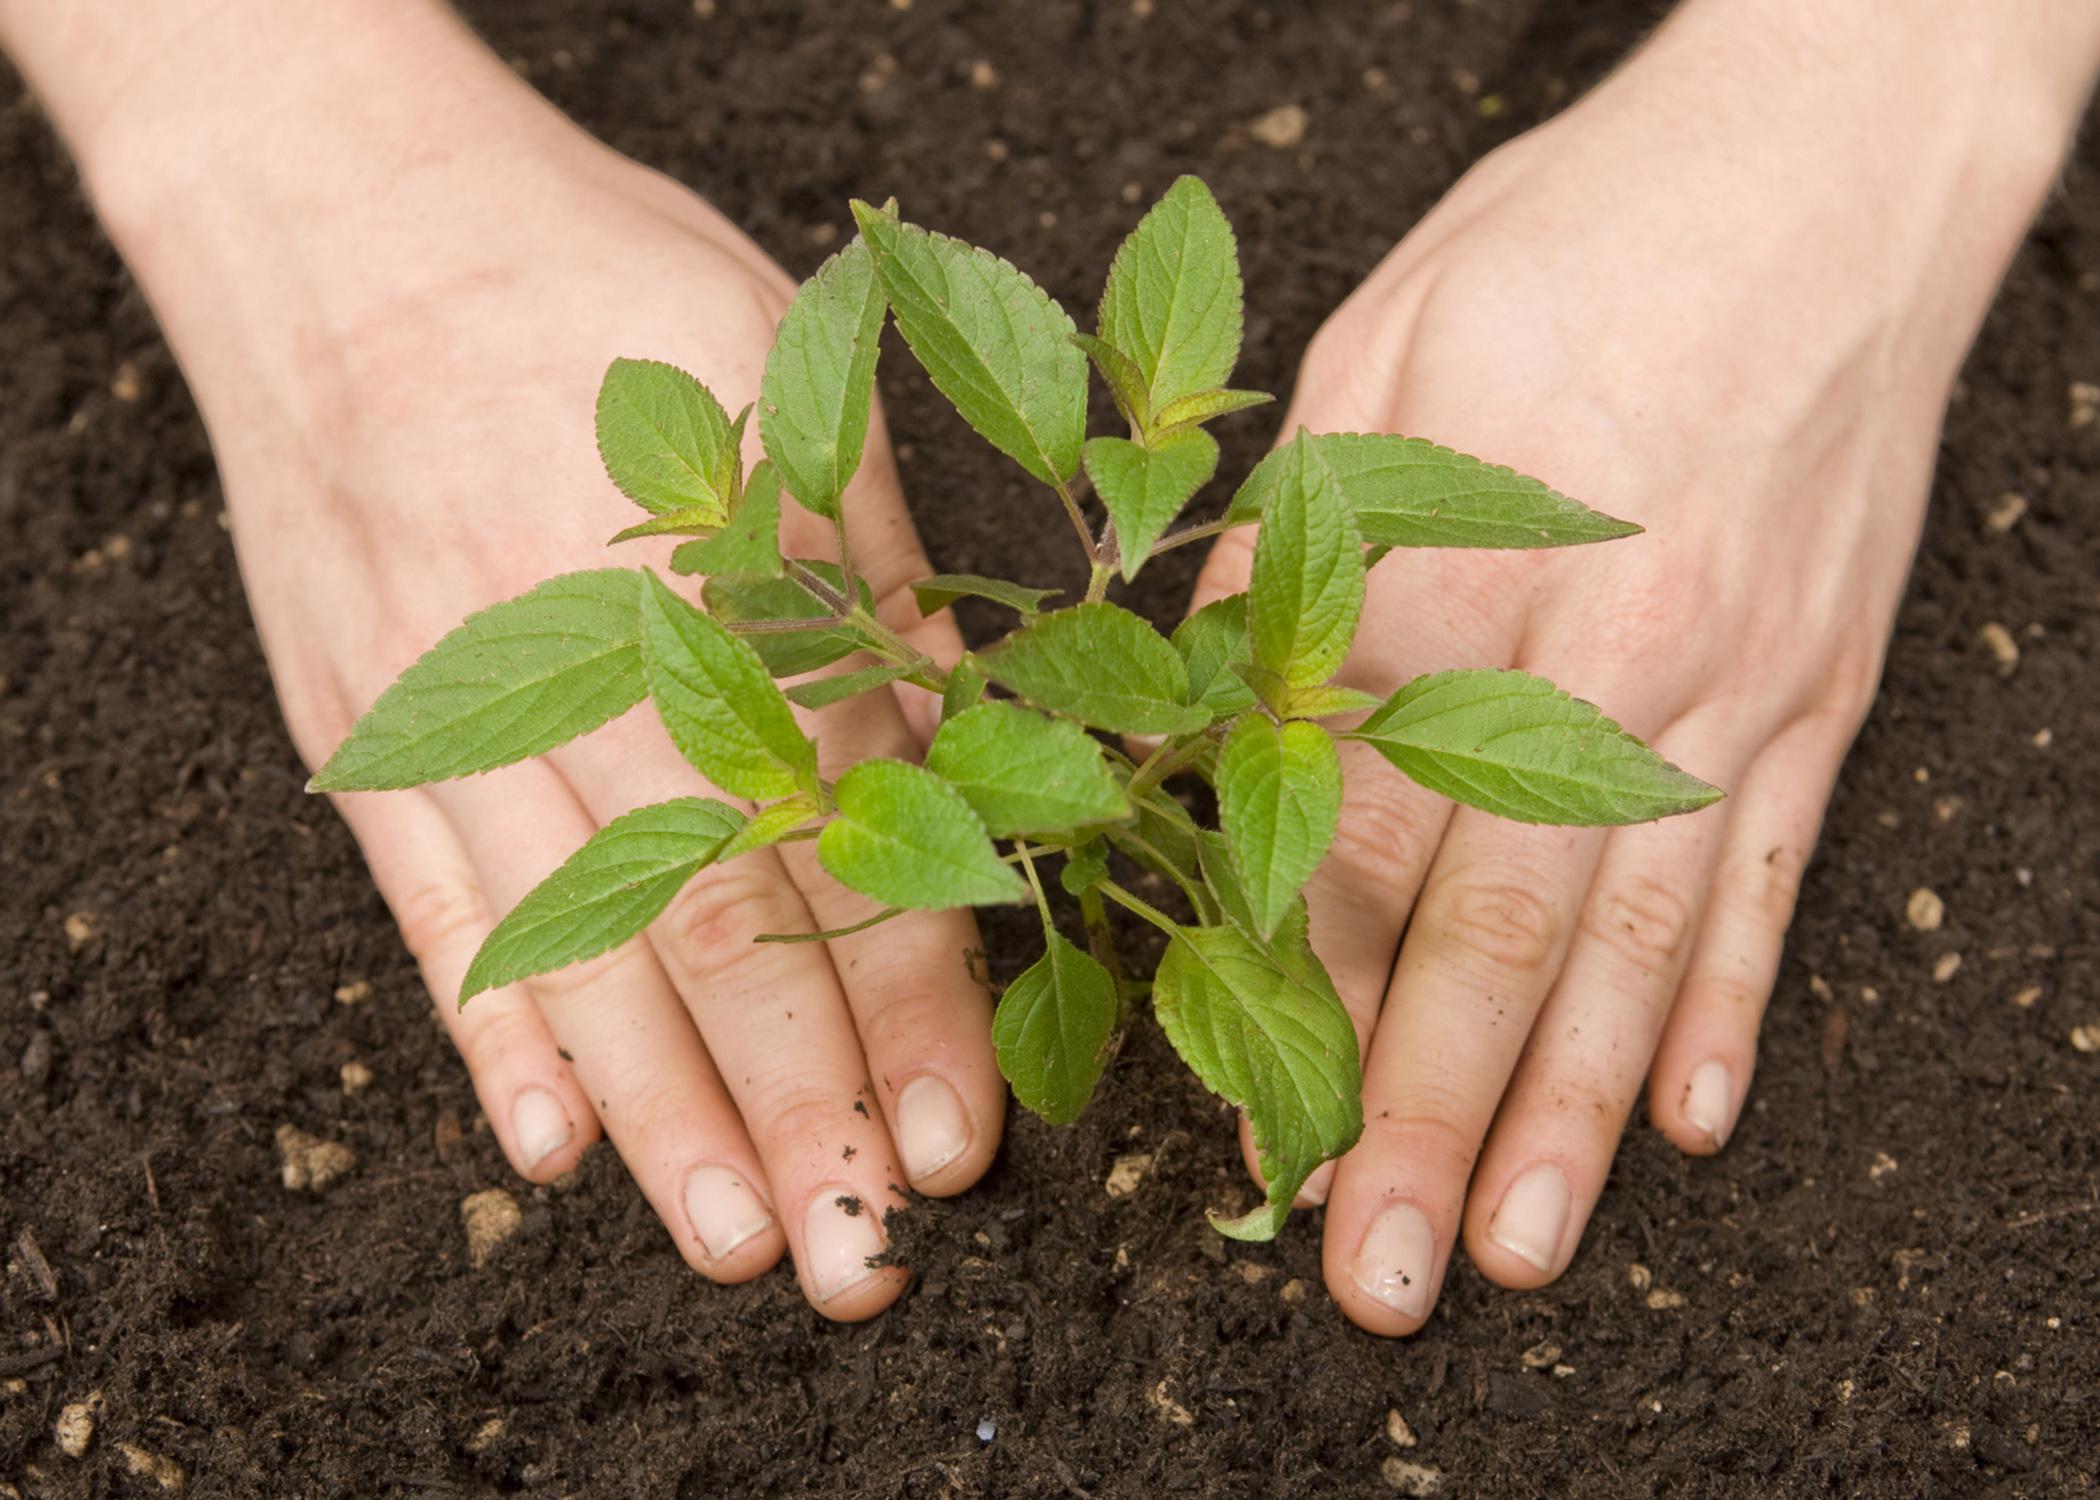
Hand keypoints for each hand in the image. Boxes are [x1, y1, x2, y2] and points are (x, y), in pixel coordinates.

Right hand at [59, 6, 997, 1317]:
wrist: (344, 209)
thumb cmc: (595, 280)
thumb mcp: (782, 384)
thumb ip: (872, 588)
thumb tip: (975, 753)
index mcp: (726, 573)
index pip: (848, 829)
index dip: (911, 995)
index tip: (958, 1138)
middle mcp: (592, 659)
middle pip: (711, 919)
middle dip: (796, 1099)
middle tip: (856, 1257)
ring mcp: (456, 701)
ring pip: (573, 943)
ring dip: (656, 1109)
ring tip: (727, 1238)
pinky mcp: (360, 722)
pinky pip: (425, 898)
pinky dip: (484, 1025)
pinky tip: (543, 1141)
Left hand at [1186, 0, 2094, 1332]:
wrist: (1836, 158)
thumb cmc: (1579, 234)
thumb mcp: (1375, 352)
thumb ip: (1285, 558)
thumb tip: (1190, 723)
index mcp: (1469, 566)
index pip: (1354, 831)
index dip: (1294, 992)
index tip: (1251, 1120)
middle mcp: (1614, 652)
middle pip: (1495, 926)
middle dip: (1428, 1115)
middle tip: (1383, 1272)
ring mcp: (1736, 680)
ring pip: (1635, 941)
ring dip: (1567, 1111)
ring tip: (1521, 1252)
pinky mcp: (1822, 684)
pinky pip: (1767, 872)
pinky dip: (1723, 1004)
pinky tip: (1682, 1115)